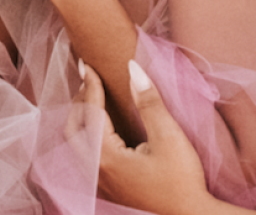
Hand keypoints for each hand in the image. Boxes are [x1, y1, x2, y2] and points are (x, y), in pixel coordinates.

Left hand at [66, 61, 211, 214]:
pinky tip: (102, 128)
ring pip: (76, 144)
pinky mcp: (109, 189)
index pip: (90, 113)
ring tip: (92, 99)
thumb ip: (149, 102)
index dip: (90, 86)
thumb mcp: (169, 137)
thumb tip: (133, 69)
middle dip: (79, 102)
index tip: (88, 66)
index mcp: (107, 157)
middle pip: (73, 129)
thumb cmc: (182, 182)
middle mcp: (97, 172)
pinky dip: (88, 134)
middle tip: (89, 80)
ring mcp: (101, 184)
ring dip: (81, 119)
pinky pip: (86, 156)